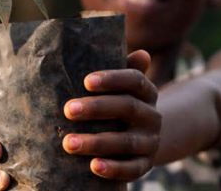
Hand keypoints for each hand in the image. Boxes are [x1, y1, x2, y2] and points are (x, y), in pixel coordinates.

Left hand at [62, 50, 160, 180]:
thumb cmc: (116, 104)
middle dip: (97, 108)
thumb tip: (134, 50)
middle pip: (128, 108)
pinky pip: (132, 169)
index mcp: (146, 91)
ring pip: (126, 141)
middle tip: (68, 110)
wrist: (142, 137)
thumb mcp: (118, 87)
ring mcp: (151, 141)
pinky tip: (93, 166)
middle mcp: (152, 115)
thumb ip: (118, 67)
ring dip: (97, 142)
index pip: (134, 80)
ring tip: (68, 143)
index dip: (112, 79)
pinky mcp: (145, 164)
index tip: (86, 81)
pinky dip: (114, 168)